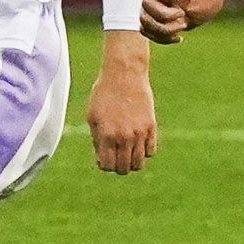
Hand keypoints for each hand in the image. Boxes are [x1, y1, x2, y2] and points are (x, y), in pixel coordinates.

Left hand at [86, 33, 158, 172]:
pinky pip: (150, 151)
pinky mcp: (151, 126)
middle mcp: (125, 137)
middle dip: (118, 166)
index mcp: (107, 135)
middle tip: (115, 154)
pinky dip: (144, 151)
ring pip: (139, 163)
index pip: (107, 166)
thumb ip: (97, 140)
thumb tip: (102, 158)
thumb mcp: (92, 117)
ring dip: (132, 161)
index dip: (104, 164)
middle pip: (124, 168)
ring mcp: (140, 133)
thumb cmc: (103, 94)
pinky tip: (137, 141)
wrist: (124, 74)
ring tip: (126, 150)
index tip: (103, 155)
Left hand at [140, 0, 238, 42]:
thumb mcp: (190, 19)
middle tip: (181, 25)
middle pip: (143, 16)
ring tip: (181, 13)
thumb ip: (172, 25)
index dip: (157, 36)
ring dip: (164, 14)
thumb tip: (157, 25)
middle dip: (160, 27)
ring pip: (146, 2)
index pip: (145, 25)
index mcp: (159, 6)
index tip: (179, 37)